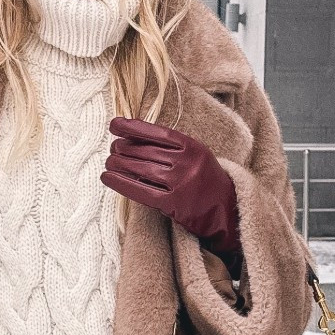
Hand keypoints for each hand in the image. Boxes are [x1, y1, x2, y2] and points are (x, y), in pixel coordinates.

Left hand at [101, 118, 240, 255]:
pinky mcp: (174, 203)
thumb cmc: (205, 179)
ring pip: (141, 169)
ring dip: (119, 164)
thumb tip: (132, 137)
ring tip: (108, 161)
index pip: (157, 132)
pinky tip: (107, 178)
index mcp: (193, 146)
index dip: (133, 127)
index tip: (114, 124)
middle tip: (111, 148)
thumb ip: (171, 147)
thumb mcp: (196, 155)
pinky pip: (141, 191)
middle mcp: (188, 163)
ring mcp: (181, 183)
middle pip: (146, 151)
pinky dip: (121, 183)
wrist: (227, 209)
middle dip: (123, 148)